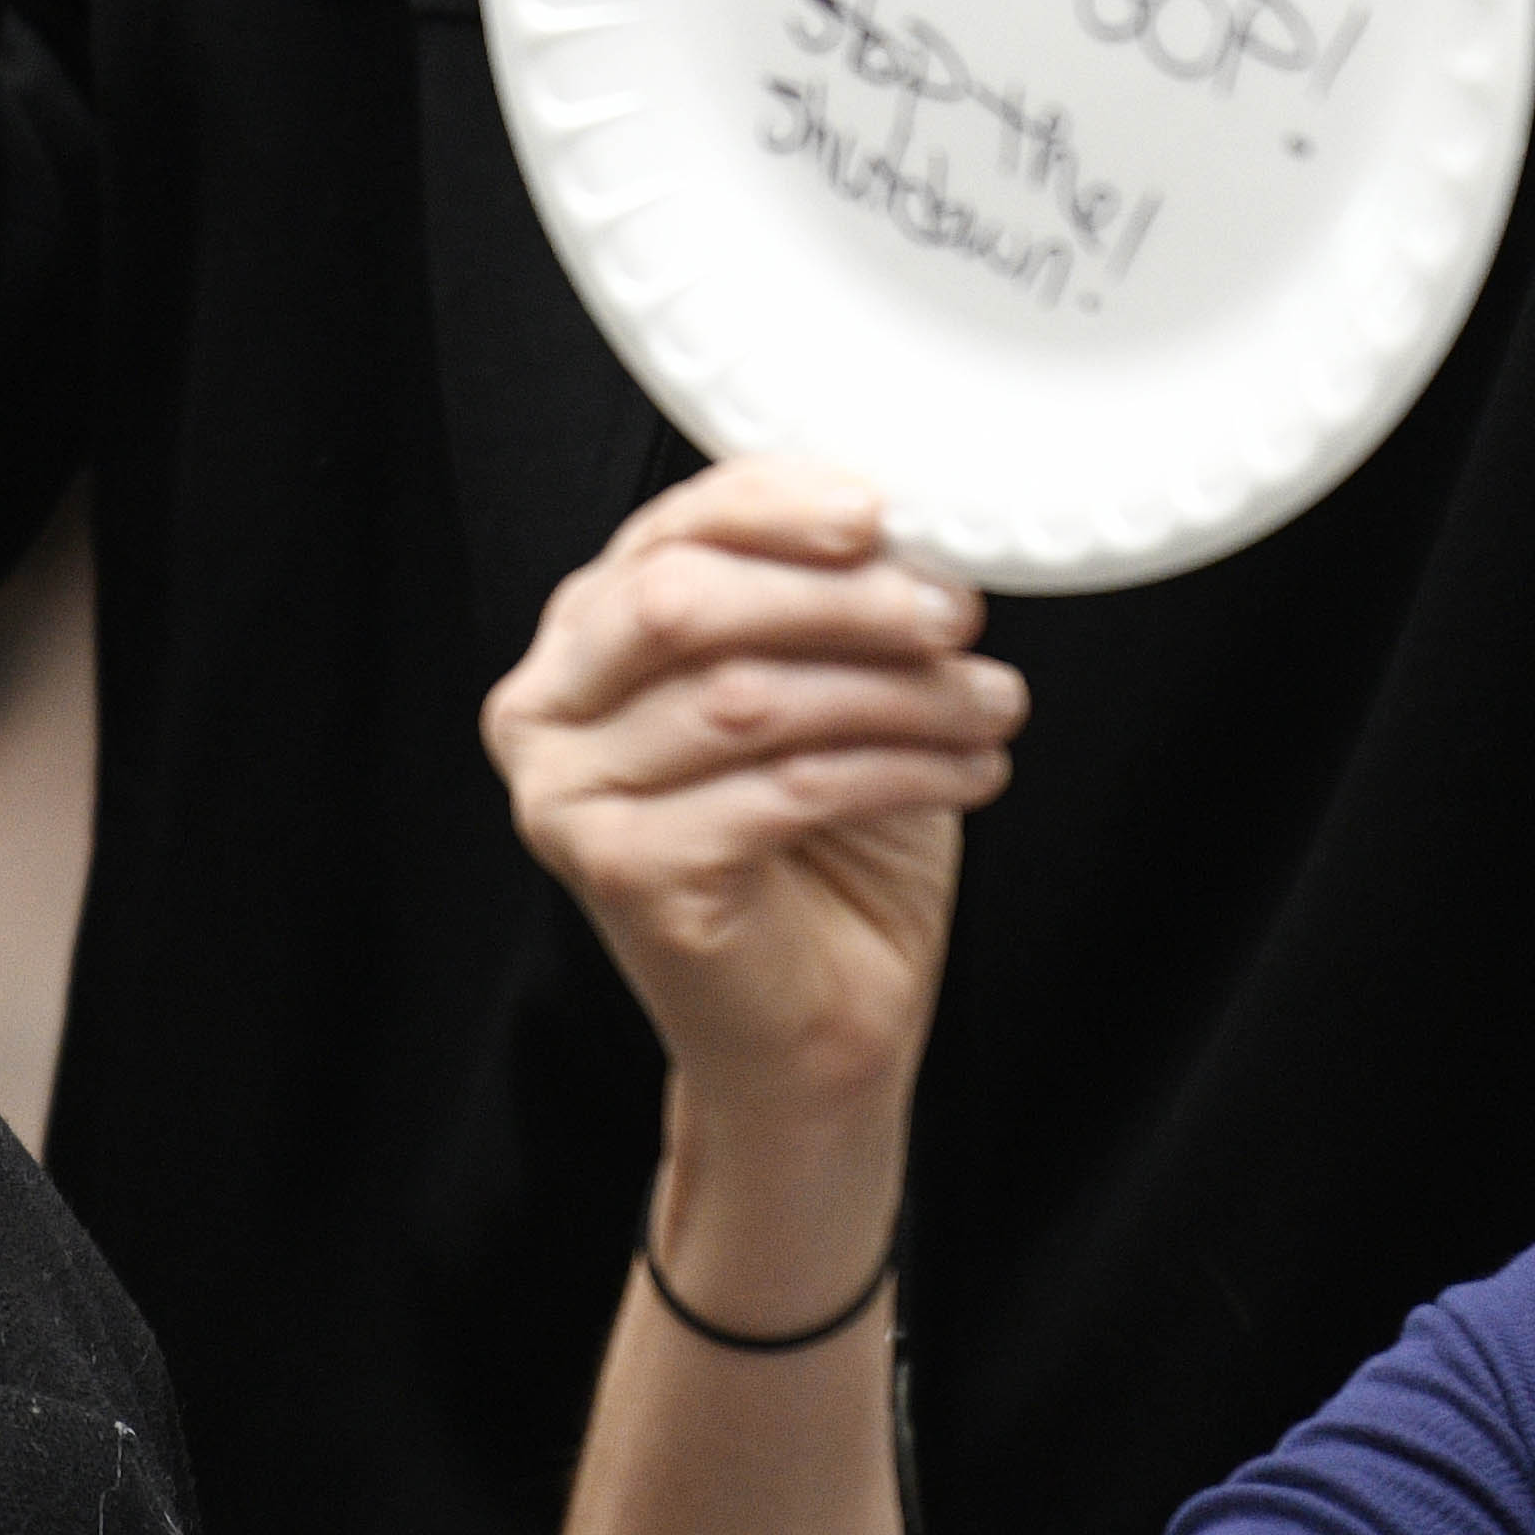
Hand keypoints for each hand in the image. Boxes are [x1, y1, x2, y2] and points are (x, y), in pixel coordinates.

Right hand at [484, 461, 1021, 1154]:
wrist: (820, 1028)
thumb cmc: (828, 851)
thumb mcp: (828, 685)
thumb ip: (826, 595)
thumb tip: (905, 517)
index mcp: (584, 637)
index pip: (672, 527)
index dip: (780, 506)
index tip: (884, 512)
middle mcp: (546, 708)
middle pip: (685, 599)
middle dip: (838, 595)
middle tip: (954, 613)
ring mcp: (567, 796)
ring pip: (744, 696)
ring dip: (893, 689)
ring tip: (989, 702)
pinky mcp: (620, 872)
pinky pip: (777, 788)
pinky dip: (893, 769)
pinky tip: (968, 768)